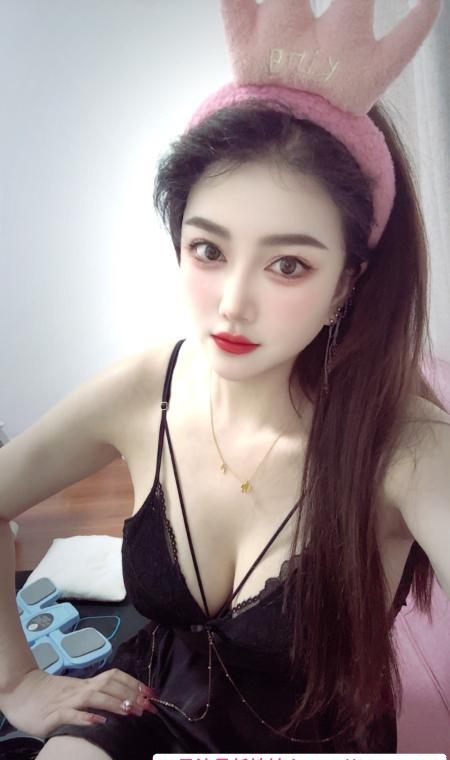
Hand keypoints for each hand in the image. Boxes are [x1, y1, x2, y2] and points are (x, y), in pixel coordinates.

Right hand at [1, 667, 156, 738]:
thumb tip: (121, 701)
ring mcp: (67, 700)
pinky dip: (86, 717)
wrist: (21, 692)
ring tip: (130, 711)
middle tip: (147, 705)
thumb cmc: (49, 694)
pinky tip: (98, 722)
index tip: (151, 692)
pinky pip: (71, 714)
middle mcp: (80, 688)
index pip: (114, 677)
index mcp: (86, 683)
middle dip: (131, 694)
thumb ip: (94, 695)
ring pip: (94, 696)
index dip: (134, 683)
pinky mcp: (54, 714)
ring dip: (114, 703)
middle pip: (109, 684)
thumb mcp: (75, 692)